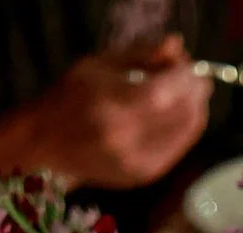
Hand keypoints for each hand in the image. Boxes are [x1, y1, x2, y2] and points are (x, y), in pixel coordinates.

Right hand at [19, 35, 210, 190]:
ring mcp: (138, 163)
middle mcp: (127, 140)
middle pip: (182, 113)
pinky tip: (176, 115)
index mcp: (113, 108)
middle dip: (195, 92)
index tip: (191, 65)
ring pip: (185, 132)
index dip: (186, 77)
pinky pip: (178, 148)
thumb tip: (176, 45)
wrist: (48, 147)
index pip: (165, 92)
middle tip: (192, 78)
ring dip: (194, 109)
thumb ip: (141, 54)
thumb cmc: (71, 98)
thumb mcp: (100, 64)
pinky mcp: (144, 176)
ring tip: (185, 93)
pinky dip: (184, 129)